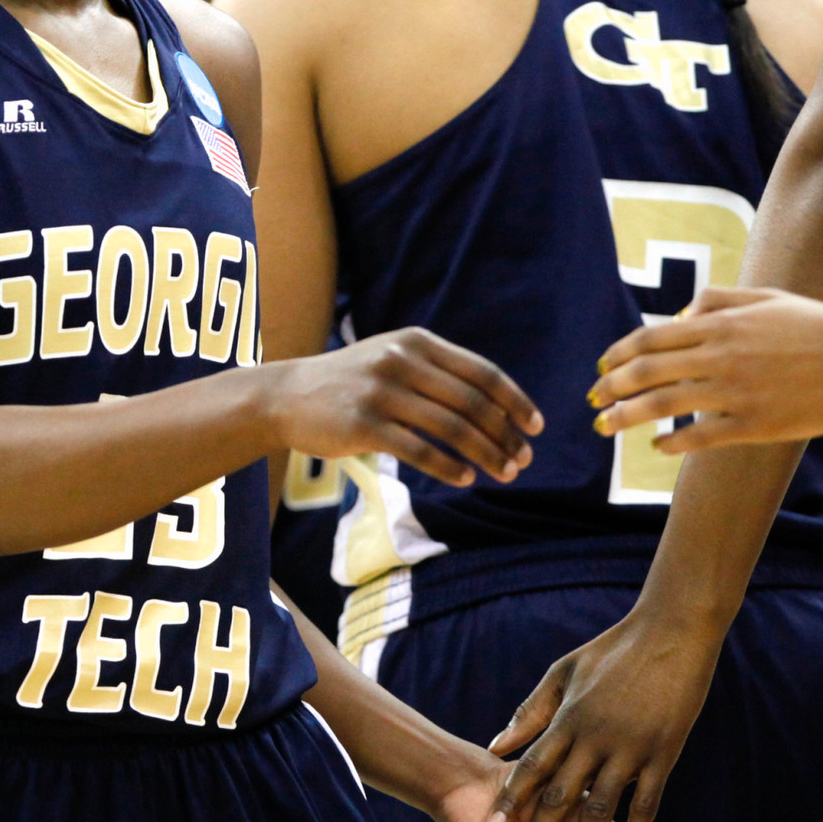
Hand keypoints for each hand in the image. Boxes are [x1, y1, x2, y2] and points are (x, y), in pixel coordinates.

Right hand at [260, 327, 541, 488]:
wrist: (287, 395)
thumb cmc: (351, 383)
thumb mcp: (393, 359)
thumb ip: (437, 373)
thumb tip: (497, 406)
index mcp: (417, 342)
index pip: (481, 372)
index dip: (514, 400)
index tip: (535, 426)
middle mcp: (401, 361)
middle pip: (471, 403)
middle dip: (504, 434)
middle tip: (524, 460)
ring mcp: (381, 392)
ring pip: (450, 428)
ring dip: (485, 454)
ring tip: (503, 473)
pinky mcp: (362, 425)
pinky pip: (417, 450)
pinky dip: (448, 467)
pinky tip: (465, 479)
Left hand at [482, 612, 717, 821]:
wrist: (673, 630)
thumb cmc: (613, 649)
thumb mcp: (564, 671)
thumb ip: (531, 712)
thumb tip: (496, 746)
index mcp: (568, 717)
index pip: (531, 767)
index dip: (508, 802)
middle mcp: (595, 737)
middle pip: (559, 798)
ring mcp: (631, 748)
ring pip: (600, 811)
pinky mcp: (664, 754)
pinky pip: (646, 805)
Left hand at [590, 287, 822, 450]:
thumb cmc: (817, 325)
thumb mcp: (766, 298)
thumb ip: (719, 300)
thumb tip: (680, 314)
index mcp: (720, 324)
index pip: (651, 337)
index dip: (618, 354)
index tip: (601, 367)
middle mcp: (720, 356)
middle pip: (647, 371)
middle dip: (610, 386)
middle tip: (591, 401)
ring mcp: (736, 391)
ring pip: (664, 404)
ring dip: (626, 416)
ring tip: (604, 426)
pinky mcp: (755, 424)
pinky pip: (701, 436)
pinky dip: (672, 442)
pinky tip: (655, 447)